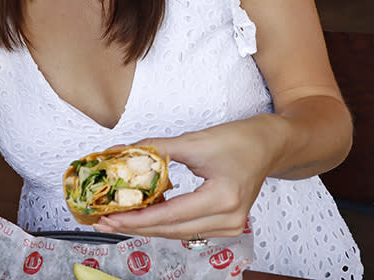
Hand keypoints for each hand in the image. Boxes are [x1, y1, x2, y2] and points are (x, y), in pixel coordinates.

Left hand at [92, 118, 280, 239]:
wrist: (269, 145)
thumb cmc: (240, 140)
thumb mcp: (194, 140)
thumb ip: (156, 149)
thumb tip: (122, 153)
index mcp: (223, 198)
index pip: (170, 215)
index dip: (137, 218)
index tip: (110, 216)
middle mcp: (229, 218)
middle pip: (172, 229)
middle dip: (136, 226)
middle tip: (104, 219)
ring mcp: (230, 226)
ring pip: (178, 232)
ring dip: (148, 226)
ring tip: (118, 218)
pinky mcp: (227, 225)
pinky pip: (188, 228)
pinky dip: (165, 222)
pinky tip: (145, 214)